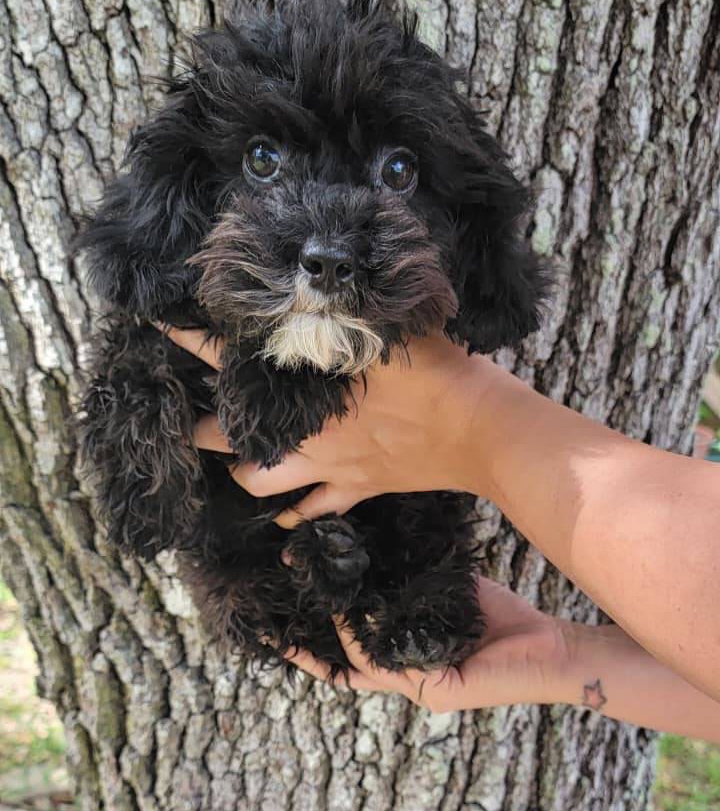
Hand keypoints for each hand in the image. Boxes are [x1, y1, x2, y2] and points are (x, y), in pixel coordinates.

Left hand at [158, 324, 495, 525]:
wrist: (480, 429)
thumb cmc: (438, 369)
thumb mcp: (387, 322)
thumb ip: (350, 303)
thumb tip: (326, 276)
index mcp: (303, 382)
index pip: (226, 354)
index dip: (186, 338)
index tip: (158, 325)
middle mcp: (301, 429)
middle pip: (222, 434)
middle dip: (199, 424)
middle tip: (190, 414)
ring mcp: (326, 465)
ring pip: (257, 482)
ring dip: (240, 473)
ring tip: (235, 461)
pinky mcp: (355, 489)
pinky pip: (313, 515)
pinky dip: (295, 522)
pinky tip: (281, 534)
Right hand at [283, 576, 572, 711]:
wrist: (554, 648)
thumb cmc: (503, 619)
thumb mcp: (448, 592)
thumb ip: (413, 582)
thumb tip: (379, 544)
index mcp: (409, 657)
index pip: (351, 653)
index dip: (316, 640)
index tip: (285, 615)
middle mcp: (408, 678)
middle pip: (343, 671)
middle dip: (304, 654)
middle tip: (267, 633)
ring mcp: (421, 688)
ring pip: (359, 669)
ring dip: (327, 642)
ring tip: (299, 611)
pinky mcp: (438, 690)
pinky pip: (389, 665)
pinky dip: (363, 641)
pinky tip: (349, 614)